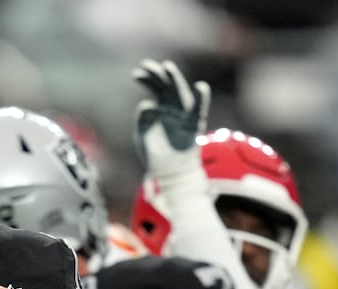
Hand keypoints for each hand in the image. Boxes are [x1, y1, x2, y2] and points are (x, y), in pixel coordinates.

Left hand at [133, 59, 209, 179]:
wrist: (169, 173)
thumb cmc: (155, 154)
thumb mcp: (142, 135)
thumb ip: (143, 120)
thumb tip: (148, 104)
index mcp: (161, 107)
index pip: (156, 87)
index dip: (147, 79)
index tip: (136, 74)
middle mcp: (174, 108)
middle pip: (167, 86)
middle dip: (158, 74)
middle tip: (147, 65)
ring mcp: (184, 115)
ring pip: (181, 93)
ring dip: (175, 79)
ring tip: (167, 68)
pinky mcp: (193, 126)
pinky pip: (198, 110)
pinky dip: (201, 99)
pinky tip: (201, 87)